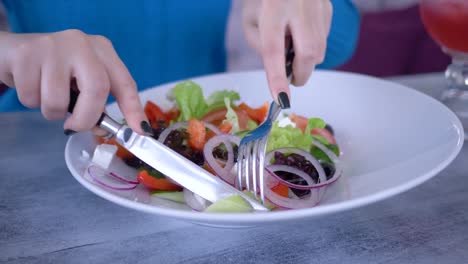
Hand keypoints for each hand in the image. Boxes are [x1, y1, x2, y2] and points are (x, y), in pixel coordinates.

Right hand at [0, 30, 148, 134]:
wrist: (12, 50)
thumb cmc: (54, 70)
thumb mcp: (80, 80)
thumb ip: (95, 102)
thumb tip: (106, 130)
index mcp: (102, 50)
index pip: (124, 82)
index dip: (134, 109)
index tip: (141, 131)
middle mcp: (82, 44)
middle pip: (97, 89)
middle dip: (86, 118)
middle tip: (74, 127)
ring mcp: (54, 46)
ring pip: (57, 100)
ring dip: (51, 111)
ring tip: (45, 94)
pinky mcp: (27, 54)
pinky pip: (32, 96)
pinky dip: (30, 100)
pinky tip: (29, 83)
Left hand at [242, 0, 332, 105]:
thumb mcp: (251, 19)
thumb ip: (259, 45)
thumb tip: (280, 67)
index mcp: (273, 7)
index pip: (274, 50)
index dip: (278, 78)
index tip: (282, 99)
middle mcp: (300, 6)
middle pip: (308, 55)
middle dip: (299, 74)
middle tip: (289, 78)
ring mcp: (319, 7)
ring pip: (320, 51)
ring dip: (305, 61)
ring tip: (293, 48)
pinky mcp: (329, 9)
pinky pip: (324, 39)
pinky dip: (312, 47)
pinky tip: (302, 34)